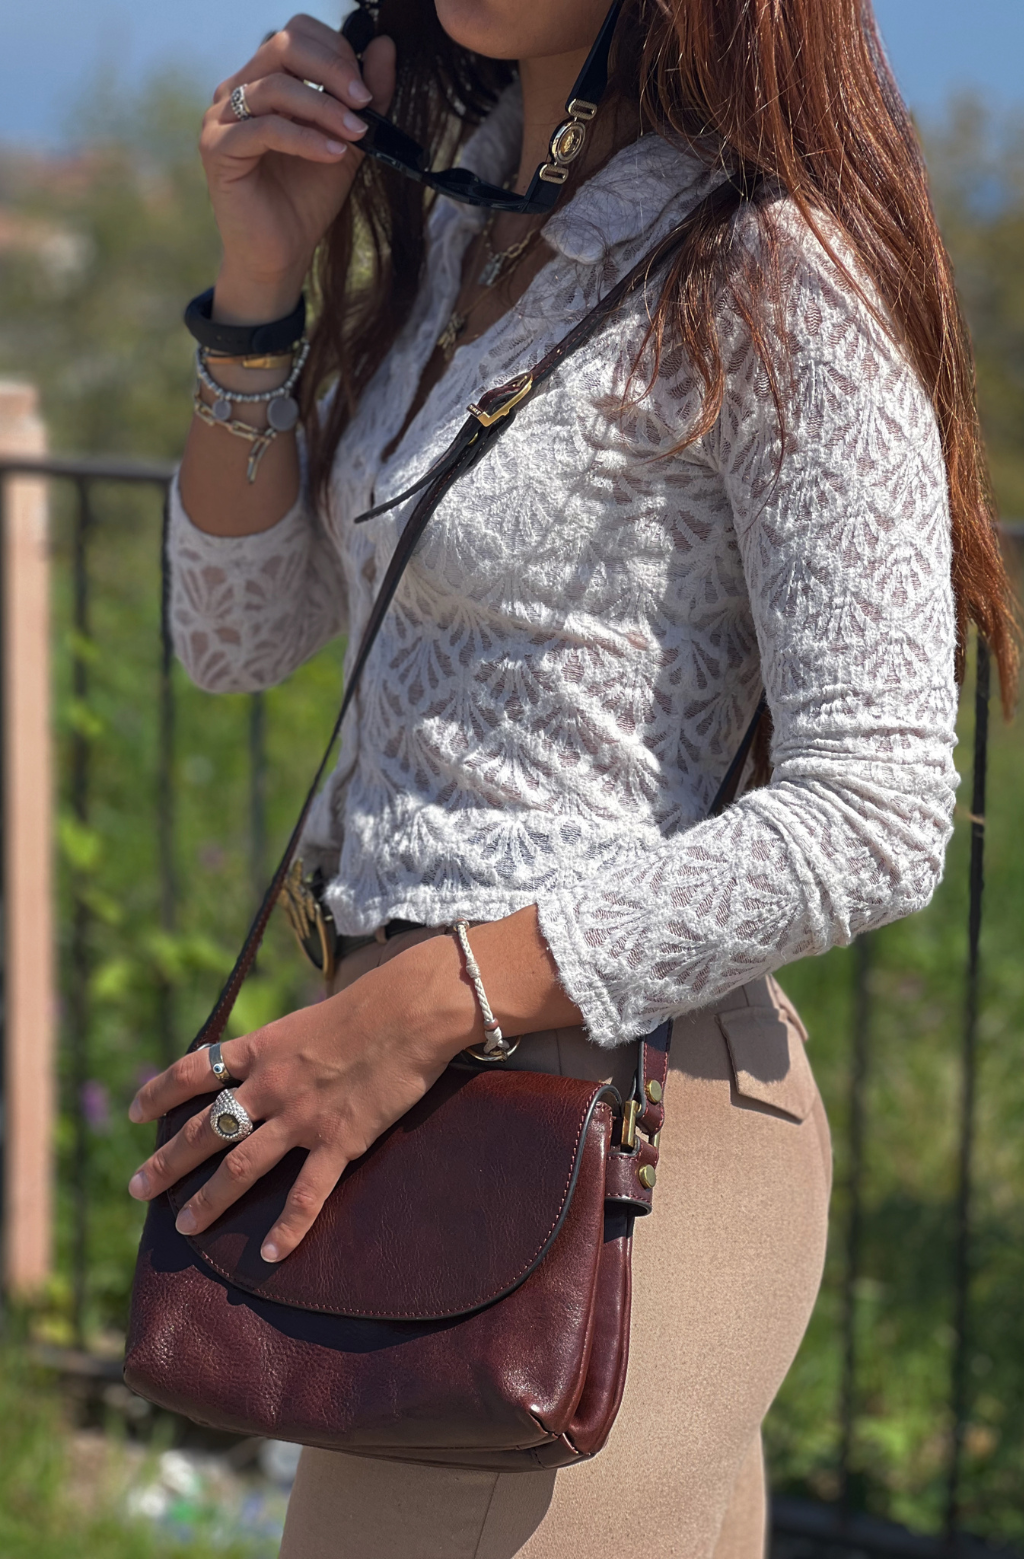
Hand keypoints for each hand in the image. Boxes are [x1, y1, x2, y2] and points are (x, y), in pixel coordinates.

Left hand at [127, 933, 475, 1261]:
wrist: (410, 1011)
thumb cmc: (370, 1005)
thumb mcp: (309, 1019)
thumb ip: (285, 1046)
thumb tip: (272, 1058)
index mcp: (263, 1048)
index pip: (194, 1070)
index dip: (160, 1092)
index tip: (136, 1112)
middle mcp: (271, 1085)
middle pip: (205, 1129)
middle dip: (167, 1162)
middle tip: (138, 1189)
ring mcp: (302, 1116)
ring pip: (240, 1167)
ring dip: (208, 1201)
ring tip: (183, 1228)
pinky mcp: (339, 1141)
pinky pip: (306, 1194)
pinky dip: (287, 1228)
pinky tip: (269, 1254)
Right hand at [200, 13, 395, 317]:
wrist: (281, 253)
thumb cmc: (306, 198)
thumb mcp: (347, 141)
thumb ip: (367, 97)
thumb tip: (385, 46)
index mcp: (263, 80)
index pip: (295, 34)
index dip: (334, 50)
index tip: (367, 88)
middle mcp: (237, 90)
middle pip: (283, 46)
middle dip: (332, 69)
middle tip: (364, 101)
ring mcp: (221, 117)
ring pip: (275, 87)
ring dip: (324, 108)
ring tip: (355, 133)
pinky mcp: (216, 148)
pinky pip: (265, 129)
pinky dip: (305, 138)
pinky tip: (333, 153)